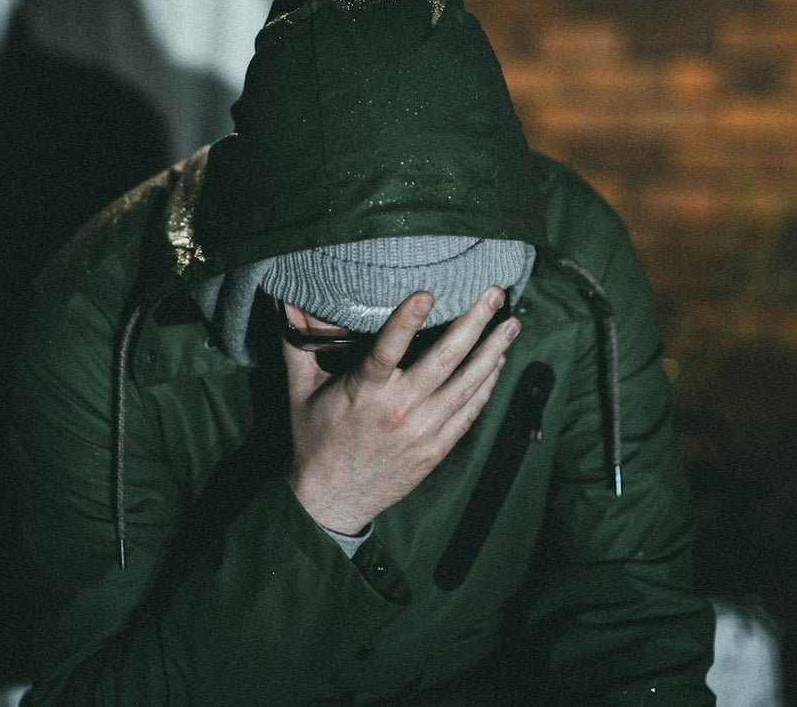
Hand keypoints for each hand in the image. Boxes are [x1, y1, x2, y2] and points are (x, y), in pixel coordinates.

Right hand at [283, 288, 519, 534]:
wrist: (331, 503)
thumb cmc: (314, 440)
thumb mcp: (300, 392)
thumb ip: (297, 344)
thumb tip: (284, 302)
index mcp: (363, 393)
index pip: (387, 350)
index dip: (407, 321)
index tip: (427, 293)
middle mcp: (397, 410)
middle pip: (443, 361)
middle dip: (473, 323)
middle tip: (494, 293)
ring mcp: (422, 432)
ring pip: (466, 385)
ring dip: (492, 350)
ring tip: (512, 322)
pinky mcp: (437, 450)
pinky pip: (470, 412)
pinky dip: (487, 385)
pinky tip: (498, 361)